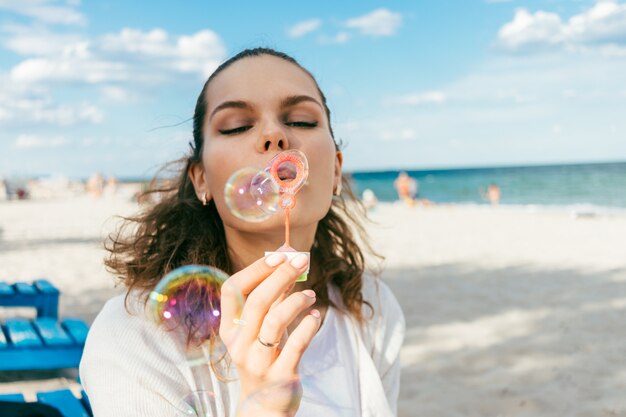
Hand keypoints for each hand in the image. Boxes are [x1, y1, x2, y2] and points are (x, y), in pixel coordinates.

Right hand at [220, 253, 320, 415]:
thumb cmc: (263, 356)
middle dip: (281, 276)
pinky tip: (316, 317)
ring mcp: (257, 361)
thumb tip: (287, 260)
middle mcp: (238, 343)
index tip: (280, 254)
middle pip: (256, 301)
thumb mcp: (262, 326)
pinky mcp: (280, 375)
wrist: (263, 406)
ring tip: (311, 295)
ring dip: (296, 301)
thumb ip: (272, 296)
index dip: (256, 268)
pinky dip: (309, 326)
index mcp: (229, 327)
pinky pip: (296, 345)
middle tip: (302, 260)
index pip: (233, 288)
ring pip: (274, 321)